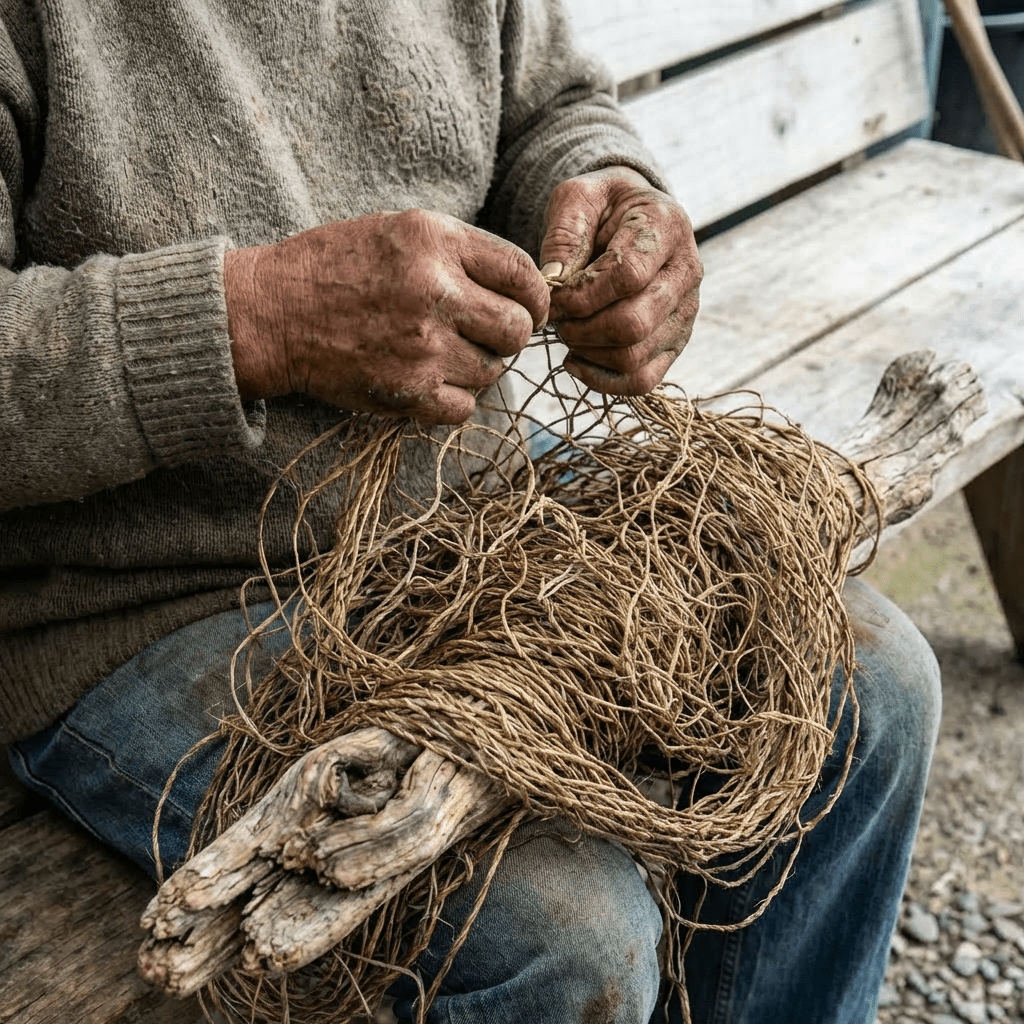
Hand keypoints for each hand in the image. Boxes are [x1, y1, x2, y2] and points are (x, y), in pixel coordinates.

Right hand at [225, 209, 548, 423]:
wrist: (271, 313)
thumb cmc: (333, 267)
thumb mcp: (399, 229)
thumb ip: (461, 252)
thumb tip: (522, 287)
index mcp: (436, 241)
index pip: (523, 274)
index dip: (537, 296)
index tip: (529, 306)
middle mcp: (435, 292)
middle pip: (518, 329)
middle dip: (510, 334)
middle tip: (486, 333)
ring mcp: (423, 346)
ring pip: (493, 371)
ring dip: (477, 365)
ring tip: (443, 351)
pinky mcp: (408, 391)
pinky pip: (465, 407)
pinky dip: (455, 398)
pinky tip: (430, 379)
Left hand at [539, 167, 701, 394]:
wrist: (633, 221)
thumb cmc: (602, 209)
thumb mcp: (578, 199)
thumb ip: (564, 235)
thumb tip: (552, 281)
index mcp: (667, 226)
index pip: (628, 276)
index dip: (581, 295)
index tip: (551, 295)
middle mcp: (687, 272)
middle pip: (633, 324)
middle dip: (580, 328)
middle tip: (556, 318)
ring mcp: (686, 313)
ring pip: (634, 357)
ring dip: (587, 352)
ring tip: (567, 331)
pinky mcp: (676, 343)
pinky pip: (641, 380)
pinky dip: (601, 380)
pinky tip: (576, 359)